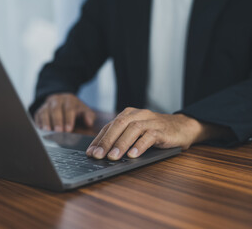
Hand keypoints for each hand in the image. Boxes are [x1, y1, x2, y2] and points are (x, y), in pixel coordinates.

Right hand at [34, 93, 95, 131]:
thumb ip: (89, 116)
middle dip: (57, 120)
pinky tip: (40, 129)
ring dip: (46, 122)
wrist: (63, 101)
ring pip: (45, 111)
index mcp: (69, 99)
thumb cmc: (75, 109)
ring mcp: (47, 104)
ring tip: (47, 131)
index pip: (69, 108)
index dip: (68, 119)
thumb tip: (89, 122)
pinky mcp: (40, 110)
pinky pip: (37, 115)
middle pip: (55, 109)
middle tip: (58, 131)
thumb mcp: (85, 111)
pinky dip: (38, 122)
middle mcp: (57, 100)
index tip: (68, 129)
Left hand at [86, 107, 229, 159]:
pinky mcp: (162, 130)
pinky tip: (133, 155)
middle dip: (106, 141)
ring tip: (112, 157)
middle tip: (97, 155)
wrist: (183, 127)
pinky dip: (140, 145)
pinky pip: (150, 136)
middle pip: (118, 125)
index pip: (109, 126)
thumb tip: (103, 154)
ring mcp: (151, 121)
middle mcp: (138, 115)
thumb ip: (122, 138)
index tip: (90, 152)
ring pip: (133, 130)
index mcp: (128, 114)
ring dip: (121, 144)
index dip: (99, 139)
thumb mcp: (136, 133)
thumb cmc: (155, 132)